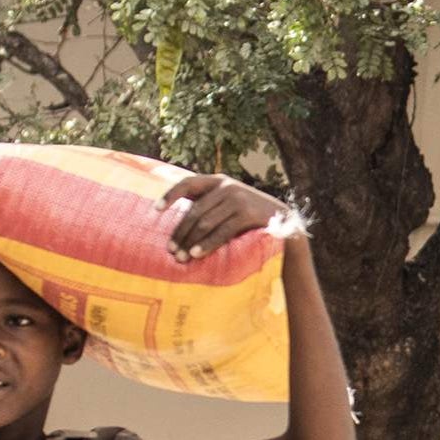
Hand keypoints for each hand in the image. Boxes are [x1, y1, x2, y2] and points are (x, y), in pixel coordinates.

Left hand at [165, 173, 290, 258]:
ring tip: (181, 258)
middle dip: (180, 232)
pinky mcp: (247, 213)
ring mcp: (237, 198)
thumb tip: (178, 227)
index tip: (155, 210)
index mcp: (217, 181)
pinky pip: (221, 231)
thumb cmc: (248, 218)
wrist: (283, 222)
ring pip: (205, 222)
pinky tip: (197, 254)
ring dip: (190, 242)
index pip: (187, 183)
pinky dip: (208, 244)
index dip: (170, 195)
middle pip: (194, 210)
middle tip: (171, 251)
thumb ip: (208, 207)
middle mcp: (226, 186)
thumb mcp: (227, 206)